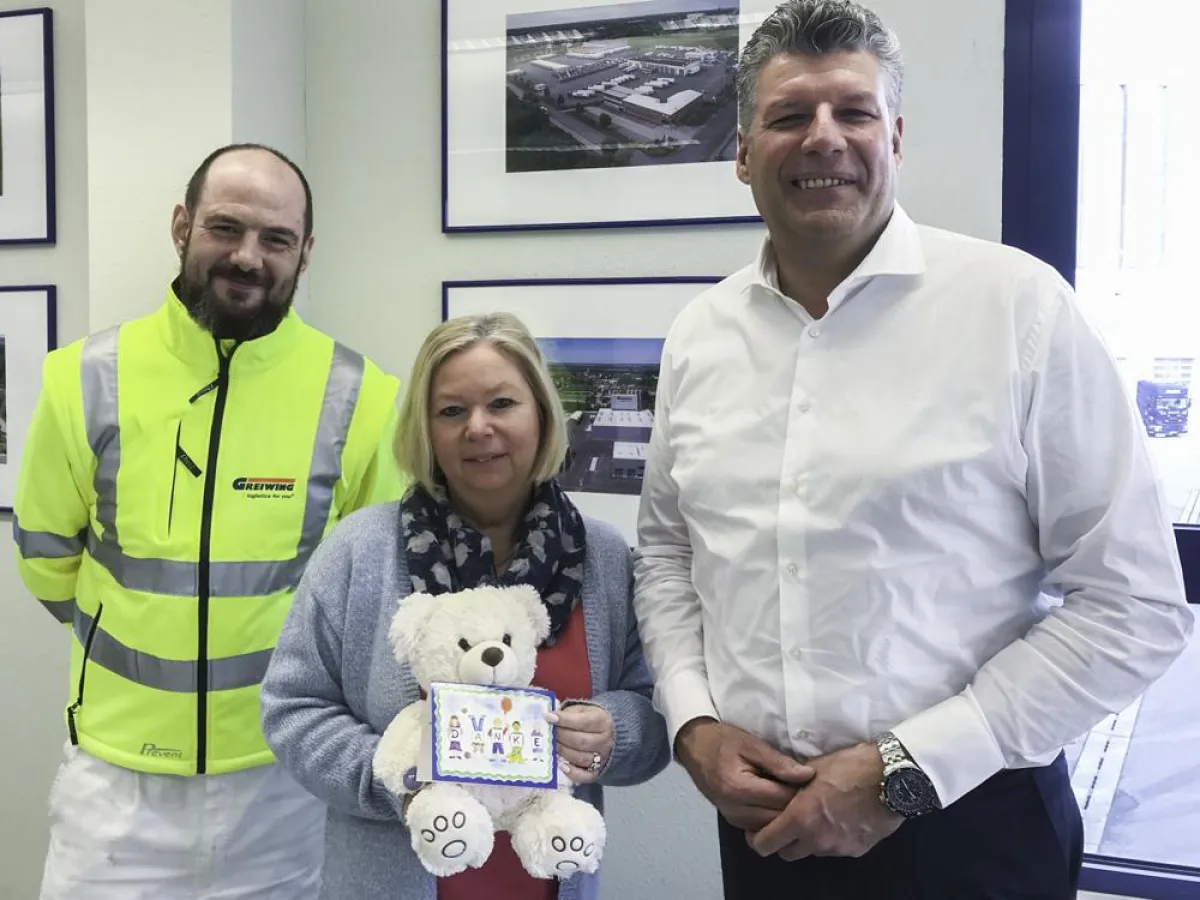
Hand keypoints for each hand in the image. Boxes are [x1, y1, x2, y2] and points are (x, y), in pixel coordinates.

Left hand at [547, 703, 613, 783]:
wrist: (606, 734)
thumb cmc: (588, 720)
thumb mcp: (581, 710)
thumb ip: (568, 714)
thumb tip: (549, 717)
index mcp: (602, 721)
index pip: (583, 722)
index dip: (565, 720)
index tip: (549, 717)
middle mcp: (605, 740)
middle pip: (581, 741)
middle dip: (561, 737)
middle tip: (548, 733)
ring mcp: (602, 758)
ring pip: (581, 758)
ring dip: (563, 752)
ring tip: (551, 746)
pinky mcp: (597, 771)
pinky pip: (584, 776)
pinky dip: (572, 773)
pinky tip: (561, 765)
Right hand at [675, 718, 814, 830]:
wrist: (695, 748)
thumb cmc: (723, 741)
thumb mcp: (751, 744)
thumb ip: (779, 762)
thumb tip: (808, 775)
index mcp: (739, 788)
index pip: (782, 798)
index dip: (802, 790)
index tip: (814, 781)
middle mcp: (735, 810)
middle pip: (779, 817)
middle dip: (797, 806)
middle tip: (810, 790)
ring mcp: (733, 819)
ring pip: (772, 826)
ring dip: (786, 814)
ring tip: (797, 796)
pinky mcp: (734, 822)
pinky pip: (762, 826)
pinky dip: (774, 817)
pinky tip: (781, 802)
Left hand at [747, 742, 901, 860]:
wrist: (891, 777)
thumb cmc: (850, 767)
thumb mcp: (812, 769)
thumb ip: (792, 786)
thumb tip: (780, 789)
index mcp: (800, 819)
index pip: (765, 844)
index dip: (756, 838)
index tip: (756, 830)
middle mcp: (817, 840)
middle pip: (786, 853)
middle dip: (782, 840)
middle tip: (786, 821)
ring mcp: (838, 848)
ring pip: (812, 851)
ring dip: (808, 839)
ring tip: (817, 815)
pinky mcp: (857, 850)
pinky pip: (835, 849)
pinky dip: (832, 839)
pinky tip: (840, 818)